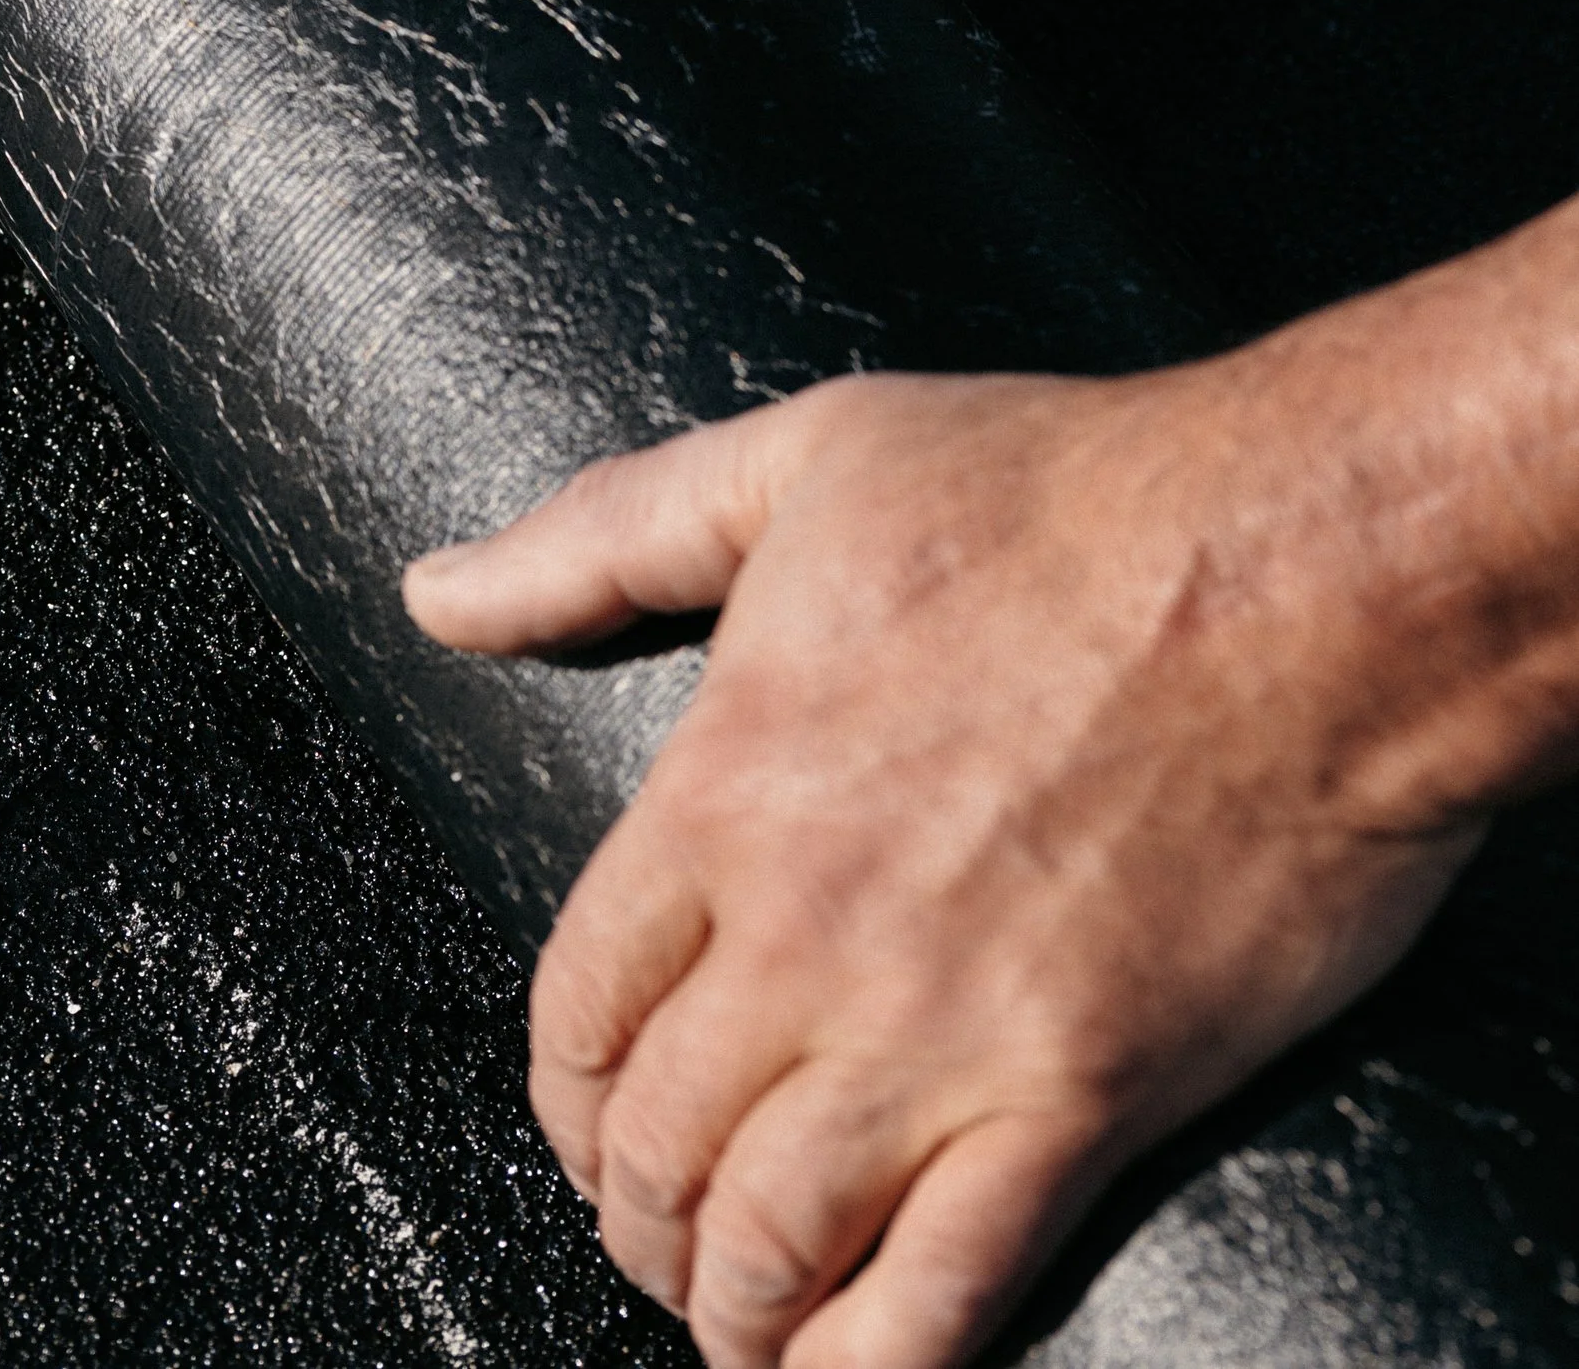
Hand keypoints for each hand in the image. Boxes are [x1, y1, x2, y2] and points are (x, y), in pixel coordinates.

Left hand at [405, 349, 1509, 1368]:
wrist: (1302, 574)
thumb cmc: (1063, 494)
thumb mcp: (798, 462)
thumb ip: (600, 538)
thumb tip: (438, 593)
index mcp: (723, 788)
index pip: (577, 1000)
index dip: (564, 1088)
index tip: (585, 1116)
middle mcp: (803, 933)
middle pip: (653, 1140)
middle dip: (630, 1212)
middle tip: (654, 1232)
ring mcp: (937, 1035)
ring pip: (765, 1242)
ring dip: (725, 1305)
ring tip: (733, 1317)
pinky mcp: (1076, 1105)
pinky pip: (935, 1298)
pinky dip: (861, 1365)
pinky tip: (833, 1368)